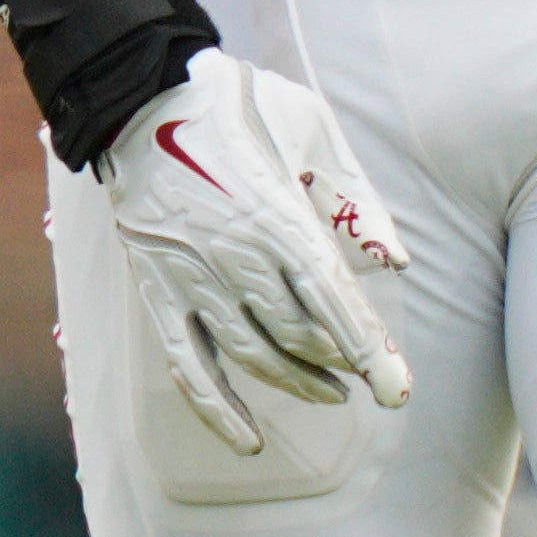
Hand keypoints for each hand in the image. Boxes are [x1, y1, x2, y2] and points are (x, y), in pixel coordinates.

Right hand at [97, 45, 413, 453]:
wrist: (139, 95)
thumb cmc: (236, 106)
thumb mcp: (310, 127)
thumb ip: (356, 196)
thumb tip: (396, 263)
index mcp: (277, 216)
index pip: (333, 302)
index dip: (368, 352)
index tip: (396, 389)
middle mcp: (234, 256)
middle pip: (298, 335)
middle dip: (341, 364)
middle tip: (368, 376)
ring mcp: (191, 277)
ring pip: (252, 354)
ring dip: (296, 383)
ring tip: (330, 395)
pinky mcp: (157, 289)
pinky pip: (186, 364)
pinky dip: (216, 409)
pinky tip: (247, 441)